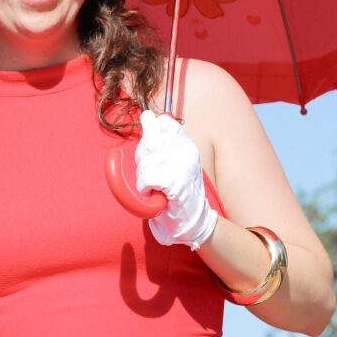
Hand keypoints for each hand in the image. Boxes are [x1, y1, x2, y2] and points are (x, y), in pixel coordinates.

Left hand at [135, 110, 217, 249]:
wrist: (191, 222)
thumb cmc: (175, 190)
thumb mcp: (168, 159)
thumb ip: (157, 137)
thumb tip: (147, 114)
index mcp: (186, 142)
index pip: (161, 123)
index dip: (151, 139)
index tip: (157, 156)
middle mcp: (187, 150)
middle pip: (148, 142)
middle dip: (144, 162)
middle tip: (158, 178)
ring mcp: (184, 165)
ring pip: (145, 163)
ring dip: (144, 179)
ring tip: (160, 188)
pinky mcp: (177, 182)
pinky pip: (146, 179)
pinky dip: (145, 189)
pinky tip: (158, 195)